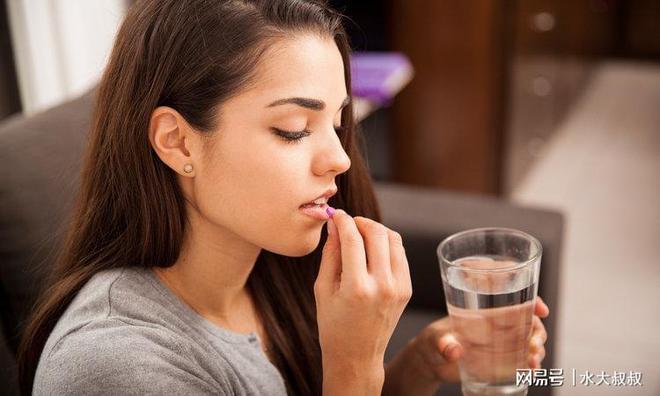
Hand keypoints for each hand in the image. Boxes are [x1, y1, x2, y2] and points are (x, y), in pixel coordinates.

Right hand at [314, 210, 412, 372]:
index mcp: (357, 288)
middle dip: (361, 221)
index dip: (342, 220)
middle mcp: (382, 286)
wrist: (356, 356)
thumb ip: (330, 253)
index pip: (352, 239)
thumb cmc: (333, 324)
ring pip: (393, 239)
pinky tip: (373, 249)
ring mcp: (398, 287)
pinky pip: (400, 254)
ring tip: (361, 234)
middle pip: (377, 233)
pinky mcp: (406, 289)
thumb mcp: (323, 288)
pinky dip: (387, 244)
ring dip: (376, 230)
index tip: (335, 214)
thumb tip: (334, 224)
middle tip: (348, 222)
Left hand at [410, 297, 549, 384]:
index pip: (515, 300)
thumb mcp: (436, 339)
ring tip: (532, 362)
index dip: (533, 301)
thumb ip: (444, 344)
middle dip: (538, 332)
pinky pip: (523, 361)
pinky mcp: (500, 362)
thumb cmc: (433, 341)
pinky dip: (531, 365)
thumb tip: (453, 350)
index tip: (541, 310)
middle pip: (529, 322)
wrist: (431, 361)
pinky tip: (532, 371)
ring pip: (530, 342)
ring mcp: (501, 344)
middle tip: (533, 345)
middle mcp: (497, 327)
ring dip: (538, 350)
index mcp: (485, 313)